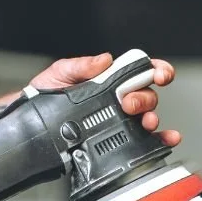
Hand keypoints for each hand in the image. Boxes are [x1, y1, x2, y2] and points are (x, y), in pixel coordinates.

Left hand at [29, 53, 180, 146]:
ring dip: (152, 117)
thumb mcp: (60, 74)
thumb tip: (104, 60)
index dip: (155, 70)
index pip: (140, 71)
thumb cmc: (47, 95)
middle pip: (147, 95)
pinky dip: (161, 139)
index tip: (158, 74)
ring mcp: (120, 121)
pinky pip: (145, 140)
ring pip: (148, 116)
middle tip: (128, 103)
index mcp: (110, 80)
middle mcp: (119, 99)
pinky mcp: (118, 140)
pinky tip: (167, 139)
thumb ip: (80, 66)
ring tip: (145, 122)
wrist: (34, 126)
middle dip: (144, 98)